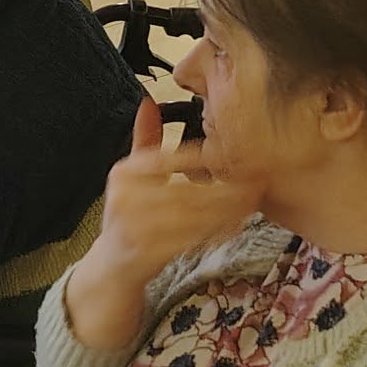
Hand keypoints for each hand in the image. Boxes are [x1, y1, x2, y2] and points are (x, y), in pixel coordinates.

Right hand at [61, 101, 261, 348]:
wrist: (112, 266)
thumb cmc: (128, 213)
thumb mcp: (131, 175)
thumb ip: (144, 139)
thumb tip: (149, 100)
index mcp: (123, 173)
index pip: (164, 159)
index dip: (197, 157)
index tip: (229, 152)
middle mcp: (124, 199)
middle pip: (182, 189)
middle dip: (221, 186)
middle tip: (254, 180)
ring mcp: (134, 228)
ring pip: (189, 216)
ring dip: (224, 209)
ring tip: (251, 200)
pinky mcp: (148, 253)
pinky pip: (188, 241)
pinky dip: (214, 232)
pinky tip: (236, 224)